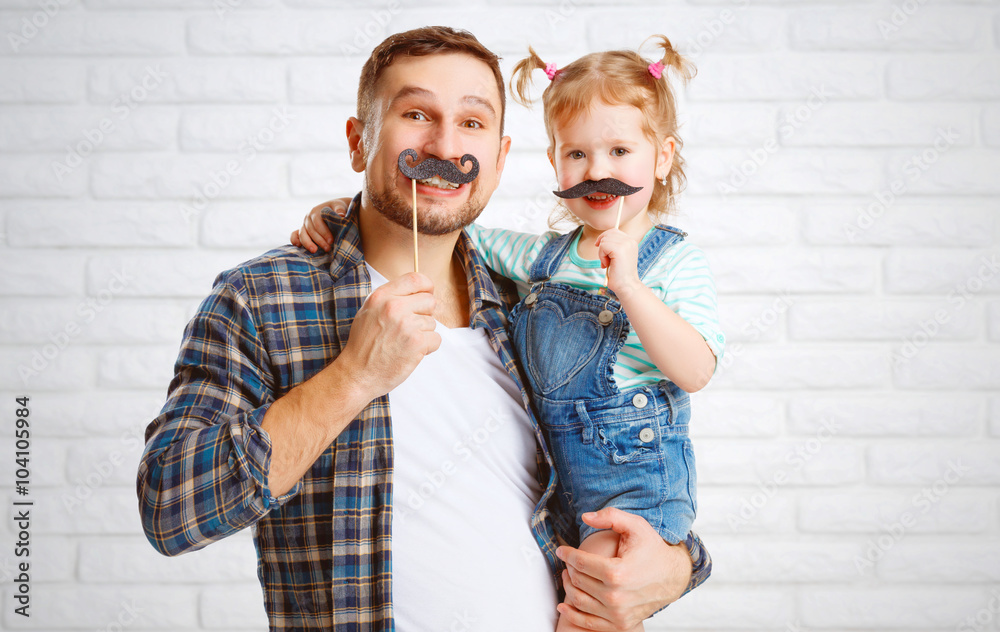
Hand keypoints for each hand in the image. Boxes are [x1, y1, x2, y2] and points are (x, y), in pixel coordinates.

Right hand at [289, 197, 350, 251]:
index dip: (324, 233)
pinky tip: (298, 246)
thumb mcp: (340, 206)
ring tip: (314, 251)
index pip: (318, 223)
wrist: (333, 208)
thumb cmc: (337, 209)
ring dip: (307, 243)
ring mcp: (304, 224)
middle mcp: (308, 217)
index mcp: (316, 211)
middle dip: (319, 240)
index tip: (331, 241)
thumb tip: (341, 215)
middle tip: (328, 248)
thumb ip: (340, 210)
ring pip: (302, 234)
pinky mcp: (302, 230)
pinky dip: (294, 240)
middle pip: (311, 230)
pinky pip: (295, 235)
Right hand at [337, 272, 440, 400]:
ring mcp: (406, 324)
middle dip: (425, 315)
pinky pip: (436, 339)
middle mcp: (394, 307)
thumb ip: (392, 299)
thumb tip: (422, 292)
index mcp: (381, 296)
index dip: (426, 287)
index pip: (415, 278)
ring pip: (432, 323)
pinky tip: (410, 353)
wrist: (356, 374)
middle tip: (411, 329)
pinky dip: (427, 348)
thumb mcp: (369, 312)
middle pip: (430, 301)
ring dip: (423, 334)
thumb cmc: (363, 345)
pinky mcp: (416, 343)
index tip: (427, 296)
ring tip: (403, 344)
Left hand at [555, 508, 692, 630]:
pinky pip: (588, 622)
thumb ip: (610, 516)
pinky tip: (564, 605)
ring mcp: (618, 613)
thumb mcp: (636, 526)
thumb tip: (585, 516)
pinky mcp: (620, 624)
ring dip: (568, 587)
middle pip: (578, 581)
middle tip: (567, 561)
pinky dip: (573, 614)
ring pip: (579, 600)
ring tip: (568, 576)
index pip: (580, 563)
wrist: (673, 577)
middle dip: (568, 568)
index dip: (567, 554)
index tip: (561, 550)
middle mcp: (616, 596)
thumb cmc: (652, 549)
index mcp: (617, 572)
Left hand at [594, 229, 640, 299]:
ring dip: (601, 253)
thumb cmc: (619, 274)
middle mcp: (630, 241)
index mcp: (631, 242)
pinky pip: (603, 246)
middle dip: (602, 245)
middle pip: (608, 233)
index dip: (604, 237)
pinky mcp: (619, 249)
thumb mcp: (617, 256)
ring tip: (607, 263)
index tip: (599, 246)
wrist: (626, 286)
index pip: (614, 231)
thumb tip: (600, 239)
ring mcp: (626, 244)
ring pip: (604, 240)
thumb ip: (613, 246)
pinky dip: (601, 256)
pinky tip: (607, 264)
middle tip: (604, 259)